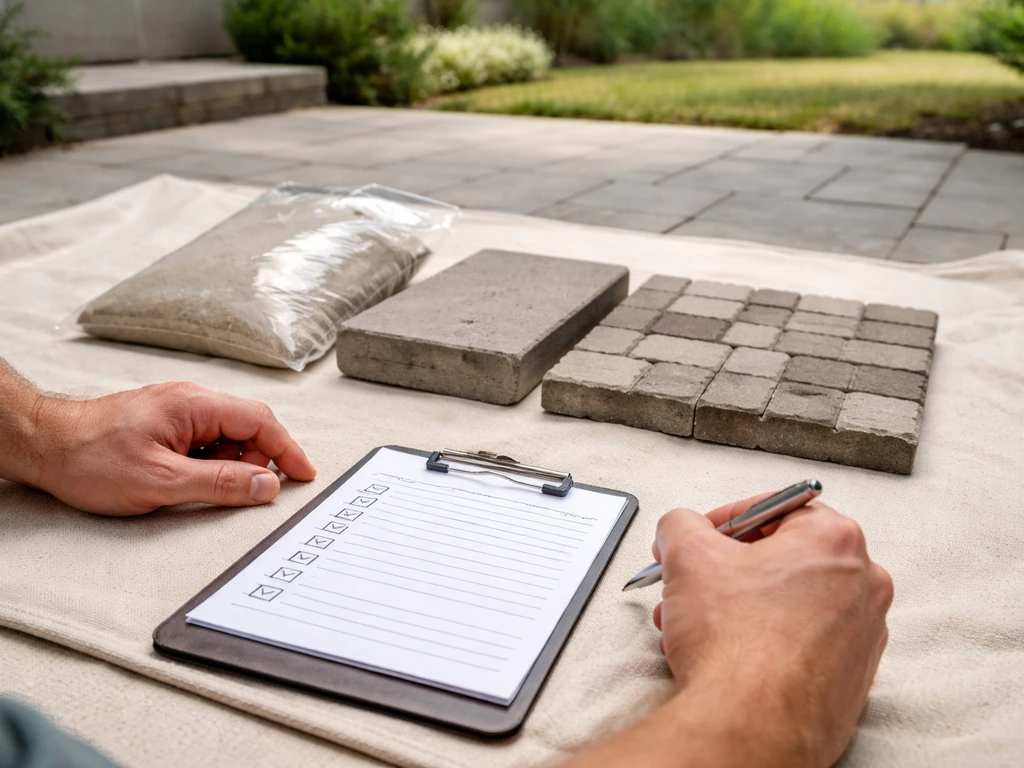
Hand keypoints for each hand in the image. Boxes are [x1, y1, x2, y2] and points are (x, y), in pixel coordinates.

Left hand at [25, 382, 315, 515]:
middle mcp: (191, 400)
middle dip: (256, 461)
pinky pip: (205, 440)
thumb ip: (220, 484)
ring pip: (226, 436)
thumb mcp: (162, 482)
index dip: (287, 451)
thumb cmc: (91, 459)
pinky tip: (188, 480)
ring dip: (229, 464)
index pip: (260, 422)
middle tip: (247, 493)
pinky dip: (210, 462)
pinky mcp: (166, 423)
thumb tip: (266, 486)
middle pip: (247, 428)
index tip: (304, 474)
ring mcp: (178, 410)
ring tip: (199, 488)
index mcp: (195, 405)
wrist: (44, 446)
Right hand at [650, 498, 892, 766]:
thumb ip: (681, 524)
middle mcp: (862, 584)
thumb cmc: (737, 645)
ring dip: (737, 605)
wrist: (751, 726)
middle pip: (781, 556)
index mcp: (836, 540)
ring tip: (696, 622)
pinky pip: (800, 641)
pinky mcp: (852, 678)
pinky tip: (725, 653)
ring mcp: (863, 635)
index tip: (700, 536)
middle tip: (694, 579)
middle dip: (727, 569)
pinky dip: (763, 640)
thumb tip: (681, 526)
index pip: (773, 507)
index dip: (723, 520)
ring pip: (788, 601)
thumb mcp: (687, 555)